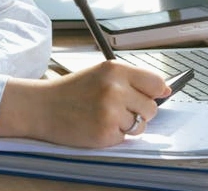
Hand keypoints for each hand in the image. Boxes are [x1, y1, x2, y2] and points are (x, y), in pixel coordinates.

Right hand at [0, 61, 170, 148]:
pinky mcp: (105, 133)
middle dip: (140, 111)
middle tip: (118, 108)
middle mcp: (115, 89)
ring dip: (128, 125)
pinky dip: (115, 135)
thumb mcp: (100, 74)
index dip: (155, 92)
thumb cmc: (71, 91)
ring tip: (105, 116)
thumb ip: (131, 79)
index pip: (156, 82)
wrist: (42, 107)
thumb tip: (165, 90)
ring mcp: (110, 112)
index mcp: (115, 69)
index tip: (151, 95)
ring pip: (141, 125)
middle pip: (152, 107)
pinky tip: (98, 125)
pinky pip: (125, 138)